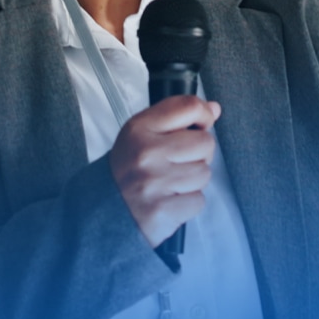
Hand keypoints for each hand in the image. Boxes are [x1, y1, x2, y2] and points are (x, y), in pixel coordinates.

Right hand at [109, 95, 221, 246]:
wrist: (104, 207)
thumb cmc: (130, 166)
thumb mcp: (142, 132)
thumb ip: (177, 115)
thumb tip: (214, 109)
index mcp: (140, 128)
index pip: (189, 107)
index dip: (204, 114)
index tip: (202, 124)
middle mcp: (146, 153)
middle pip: (205, 143)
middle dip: (198, 154)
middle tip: (178, 162)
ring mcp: (154, 183)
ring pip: (204, 173)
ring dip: (193, 180)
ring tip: (172, 182)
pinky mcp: (162, 210)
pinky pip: (199, 200)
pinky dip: (189, 202)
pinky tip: (170, 199)